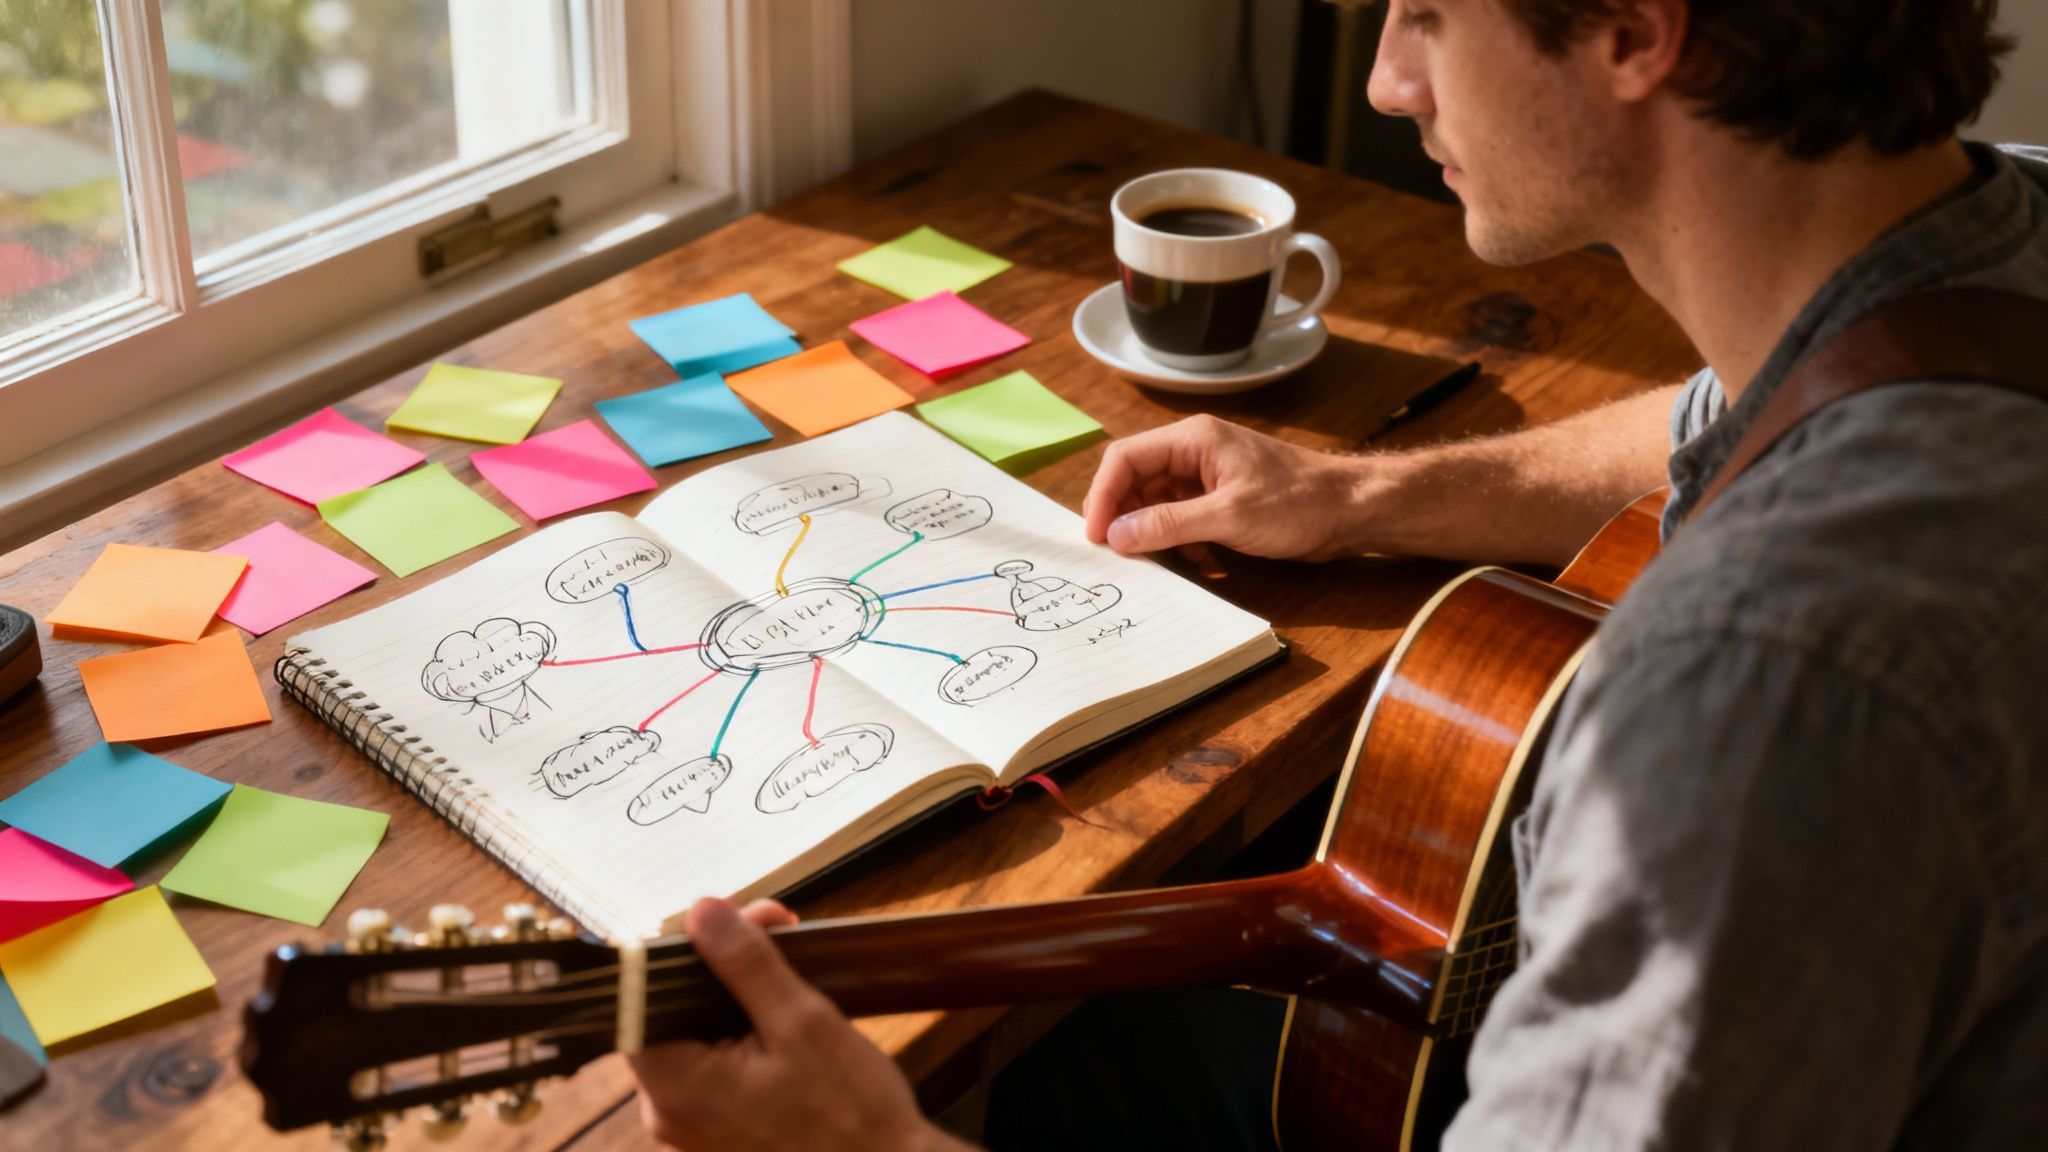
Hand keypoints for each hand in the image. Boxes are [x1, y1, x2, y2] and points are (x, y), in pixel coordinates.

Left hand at [627, 898, 967, 1151]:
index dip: (688, 947)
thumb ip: (746, 963)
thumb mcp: (802, 1022)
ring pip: (698, 1030)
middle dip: (724, 961)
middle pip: (673, 1008)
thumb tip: (703, 911)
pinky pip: (716, 1061)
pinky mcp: (719, 1127)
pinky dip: (745, 1028)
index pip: (642, 995)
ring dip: (739, 990)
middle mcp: (669, 1110)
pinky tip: (785, 1009)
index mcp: (675, 1087)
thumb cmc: (851, 1116)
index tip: (738, 920)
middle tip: (779, 927)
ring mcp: (693, 1123)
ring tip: (792, 965)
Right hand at [1082, 415, 1361, 560]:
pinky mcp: (1221, 499)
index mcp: (1192, 440)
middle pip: (1136, 481)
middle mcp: (1194, 452)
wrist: (1351, 511)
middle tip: (1121, 557)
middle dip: (1126, 519)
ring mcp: (1208, 476)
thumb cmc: (1297, 503)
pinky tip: (1203, 564)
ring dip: (1157, 535)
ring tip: (1167, 563)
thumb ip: (1169, 524)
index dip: (1102, 496)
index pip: (1125, 458)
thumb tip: (1116, 536)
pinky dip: (1184, 543)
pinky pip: (1182, 519)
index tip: (1096, 537)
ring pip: (1157, 504)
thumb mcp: (1229, 516)